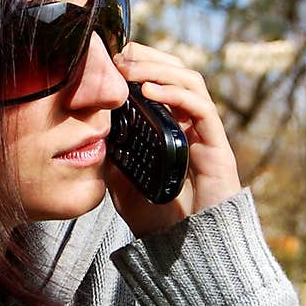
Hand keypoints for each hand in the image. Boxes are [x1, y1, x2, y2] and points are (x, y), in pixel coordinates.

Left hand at [104, 43, 241, 235]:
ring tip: (128, 69)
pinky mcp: (217, 148)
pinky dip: (175, 94)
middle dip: (147, 57)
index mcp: (170, 127)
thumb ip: (111, 152)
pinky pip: (201, 109)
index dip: (139, 62)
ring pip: (191, 81)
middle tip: (117, 53)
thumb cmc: (156, 218)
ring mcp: (206, 134)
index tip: (109, 55)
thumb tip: (87, 126)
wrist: (183, 252)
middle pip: (177, 71)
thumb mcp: (120, 179)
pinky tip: (149, 91)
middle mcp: (190, 125)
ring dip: (159, 68)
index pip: (159, 80)